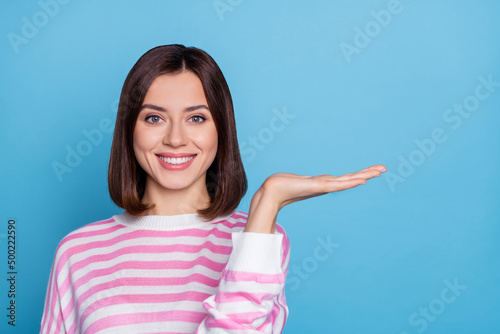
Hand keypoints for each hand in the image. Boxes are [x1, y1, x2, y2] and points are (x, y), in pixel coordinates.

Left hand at [244, 165, 386, 233]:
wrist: (273, 190)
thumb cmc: (283, 185)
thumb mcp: (299, 181)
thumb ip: (306, 182)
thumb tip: (305, 182)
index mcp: (324, 183)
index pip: (345, 178)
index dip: (358, 176)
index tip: (371, 173)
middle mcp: (327, 185)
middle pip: (351, 178)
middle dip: (367, 173)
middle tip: (384, 168)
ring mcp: (324, 186)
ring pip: (348, 180)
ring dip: (364, 175)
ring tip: (378, 171)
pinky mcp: (319, 186)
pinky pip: (339, 183)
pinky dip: (351, 182)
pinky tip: (361, 180)